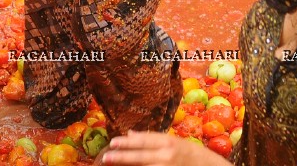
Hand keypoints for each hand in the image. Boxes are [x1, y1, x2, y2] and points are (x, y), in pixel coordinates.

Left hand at [102, 132, 231, 164]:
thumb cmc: (190, 154)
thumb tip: (130, 134)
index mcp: (169, 142)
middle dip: (122, 157)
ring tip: (113, 165)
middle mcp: (167, 156)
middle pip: (140, 157)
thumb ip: (152, 138)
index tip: (113, 142)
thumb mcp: (173, 141)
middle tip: (106, 156)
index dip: (127, 142)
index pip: (144, 141)